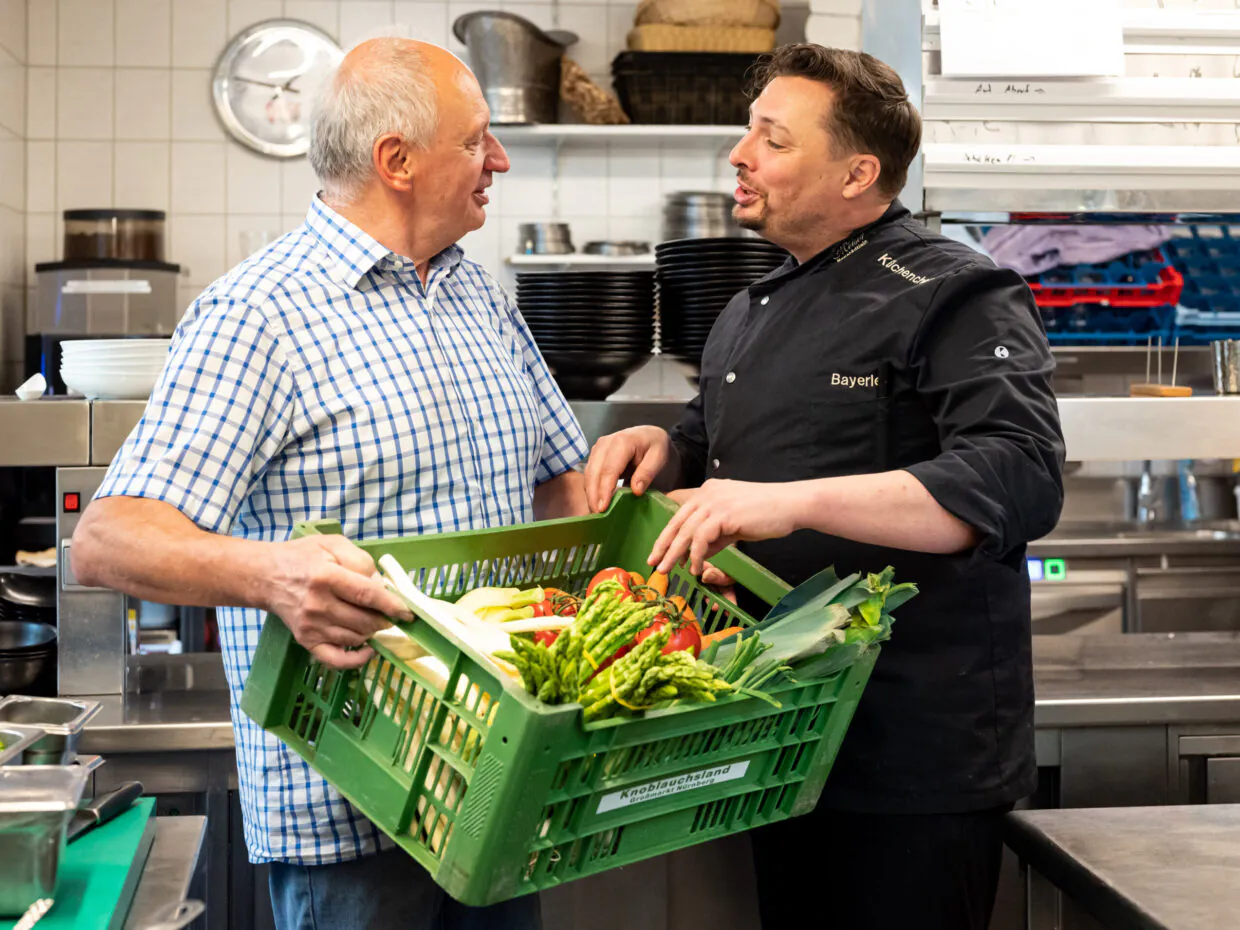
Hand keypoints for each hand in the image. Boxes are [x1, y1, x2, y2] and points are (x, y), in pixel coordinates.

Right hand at [263, 535, 412, 669]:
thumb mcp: (333, 544)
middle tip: (384, 611)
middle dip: (383, 618)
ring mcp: (311, 626)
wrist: (266, 576)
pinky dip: (357, 660)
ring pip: (356, 638)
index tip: (407, 613)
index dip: (391, 605)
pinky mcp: (306, 641)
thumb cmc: (303, 557)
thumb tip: (381, 585)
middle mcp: (318, 604)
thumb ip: (361, 560)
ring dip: (371, 632)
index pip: (366, 595)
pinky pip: (336, 660)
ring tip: (370, 619)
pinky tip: (368, 649)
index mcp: (326, 576)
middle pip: (364, 620)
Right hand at [583, 426, 672, 512]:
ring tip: (596, 514)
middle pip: (594, 473)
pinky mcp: (595, 456)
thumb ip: (647, 472)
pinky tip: (597, 503)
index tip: (603, 508)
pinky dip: (592, 490)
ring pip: (588, 475)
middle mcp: (605, 443)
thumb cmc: (655, 446)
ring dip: (591, 495)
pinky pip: (589, 475)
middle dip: (593, 496)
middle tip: (597, 517)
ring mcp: (598, 449)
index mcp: (622, 441)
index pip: (609, 470)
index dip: (604, 490)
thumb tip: (636, 490)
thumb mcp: (659, 457)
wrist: (650, 436)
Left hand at [649, 479, 800, 575]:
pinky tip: (695, 567)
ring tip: (667, 570)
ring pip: (686, 531)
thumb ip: (717, 536)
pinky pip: (702, 538)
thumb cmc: (767, 514)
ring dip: (675, 554)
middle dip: (663, 545)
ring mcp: (715, 502)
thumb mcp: (735, 524)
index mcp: (708, 491)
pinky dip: (696, 555)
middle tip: (653, 563)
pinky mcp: (724, 514)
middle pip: (677, 522)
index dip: (667, 534)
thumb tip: (701, 554)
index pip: (681, 515)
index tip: (658, 552)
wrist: (790, 505)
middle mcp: (708, 493)